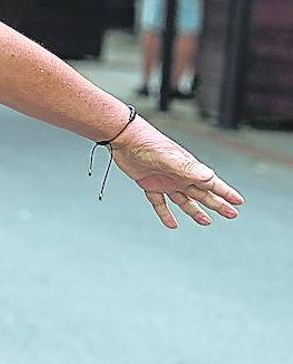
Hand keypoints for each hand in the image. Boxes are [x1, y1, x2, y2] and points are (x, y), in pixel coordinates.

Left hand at [109, 119, 243, 228]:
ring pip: (185, 200)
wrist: (125, 139)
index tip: (239, 202)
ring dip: (195, 211)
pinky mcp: (149, 185)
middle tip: (231, 214)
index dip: (226, 193)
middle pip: (203, 194)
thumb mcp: (170, 158)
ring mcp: (166, 181)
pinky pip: (160, 203)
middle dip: (217, 204)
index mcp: (189, 169)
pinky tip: (171, 224)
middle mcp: (180, 176)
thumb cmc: (149, 144)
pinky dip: (166, 214)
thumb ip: (189, 169)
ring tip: (206, 221)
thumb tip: (210, 176)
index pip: (212, 184)